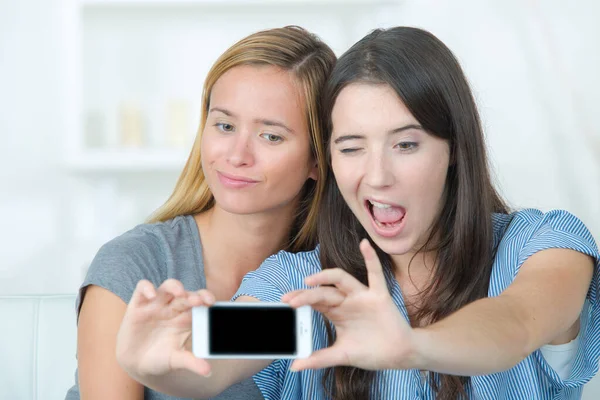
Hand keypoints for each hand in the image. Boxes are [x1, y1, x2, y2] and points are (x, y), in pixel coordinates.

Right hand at [116, 279, 214, 378]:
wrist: (137, 363)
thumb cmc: (161, 358)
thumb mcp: (176, 360)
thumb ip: (191, 362)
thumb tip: (208, 372)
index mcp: (186, 317)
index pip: (199, 302)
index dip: (206, 299)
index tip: (212, 304)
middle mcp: (173, 307)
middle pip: (186, 294)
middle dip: (194, 296)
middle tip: (200, 301)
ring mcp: (157, 304)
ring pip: (168, 287)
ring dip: (175, 287)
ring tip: (180, 293)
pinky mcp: (139, 305)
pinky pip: (142, 288)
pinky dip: (146, 288)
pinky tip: (151, 294)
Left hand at [282, 239, 418, 371]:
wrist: (399, 355)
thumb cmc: (371, 352)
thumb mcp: (341, 355)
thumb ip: (319, 359)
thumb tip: (294, 367)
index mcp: (336, 312)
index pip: (314, 302)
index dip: (300, 300)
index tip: (285, 303)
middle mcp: (346, 300)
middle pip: (323, 292)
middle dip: (307, 295)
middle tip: (291, 299)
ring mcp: (362, 296)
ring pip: (342, 279)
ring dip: (326, 277)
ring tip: (310, 280)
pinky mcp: (379, 296)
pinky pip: (375, 274)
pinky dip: (371, 258)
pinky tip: (364, 244)